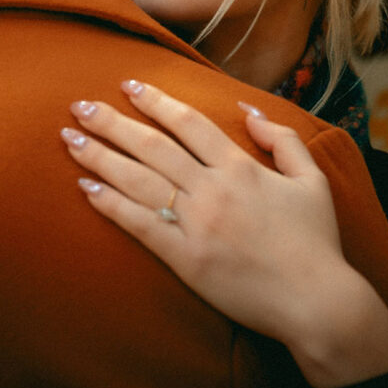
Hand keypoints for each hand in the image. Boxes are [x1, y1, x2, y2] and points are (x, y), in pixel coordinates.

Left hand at [61, 82, 387, 387]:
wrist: (317, 302)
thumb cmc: (316, 240)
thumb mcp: (311, 178)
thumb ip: (281, 138)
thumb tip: (247, 110)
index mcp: (241, 167)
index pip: (188, 123)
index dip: (156, 101)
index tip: (128, 85)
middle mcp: (213, 189)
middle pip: (152, 146)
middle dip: (112, 122)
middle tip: (79, 105)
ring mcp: (197, 225)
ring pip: (139, 180)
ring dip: (100, 157)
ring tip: (70, 138)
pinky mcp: (186, 260)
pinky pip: (140, 226)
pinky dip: (111, 205)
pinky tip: (86, 188)